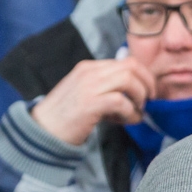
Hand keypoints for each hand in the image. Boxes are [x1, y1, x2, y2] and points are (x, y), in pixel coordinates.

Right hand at [30, 57, 154, 144]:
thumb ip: (105, 89)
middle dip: (147, 83)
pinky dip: (130, 113)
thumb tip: (131, 97)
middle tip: (149, 100)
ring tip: (137, 112)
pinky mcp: (90, 103)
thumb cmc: (65, 117)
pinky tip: (128, 121)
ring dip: (139, 97)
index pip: (125, 61)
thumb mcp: (85, 94)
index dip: (142, 76)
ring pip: (129, 81)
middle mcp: (90, 72)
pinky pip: (121, 102)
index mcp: (89, 67)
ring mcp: (89, 86)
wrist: (43, 130)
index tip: (147, 91)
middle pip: (131, 66)